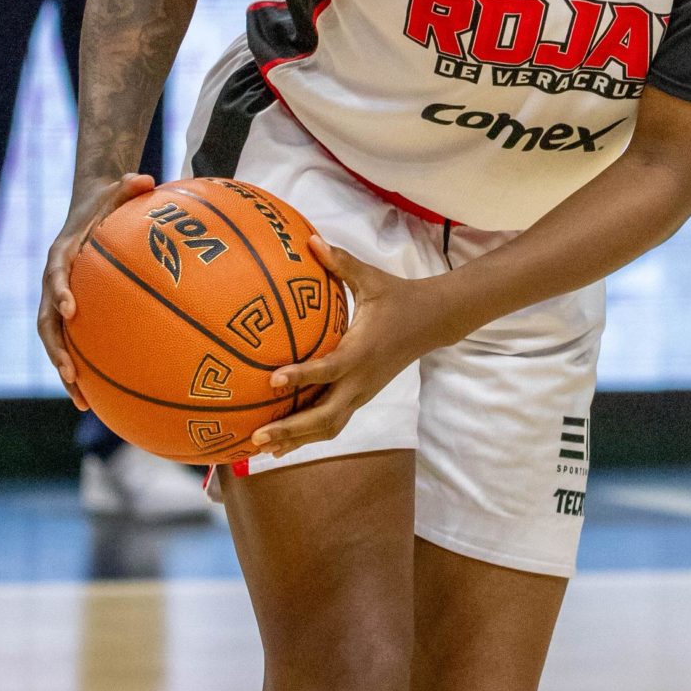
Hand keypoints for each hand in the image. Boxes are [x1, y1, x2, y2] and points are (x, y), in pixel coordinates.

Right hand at [38, 172, 159, 411]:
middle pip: (46, 321)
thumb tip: (147, 177)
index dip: (60, 292)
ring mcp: (60, 302)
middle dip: (55, 349)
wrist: (87, 210)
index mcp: (62, 255)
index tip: (71, 310)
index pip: (55, 275)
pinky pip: (75, 345)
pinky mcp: (72, 315)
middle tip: (70, 371)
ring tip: (82, 401)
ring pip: (56, 343)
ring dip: (65, 371)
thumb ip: (129, 185)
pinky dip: (84, 371)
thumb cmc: (106, 202)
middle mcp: (54, 283)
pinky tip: (101, 400)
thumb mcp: (117, 188)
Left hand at [251, 235, 430, 459]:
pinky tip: (284, 442)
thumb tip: (310, 240)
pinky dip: (309, 435)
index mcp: (361, 351)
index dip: (301, 376)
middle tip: (258, 436)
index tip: (272, 380)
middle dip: (291, 429)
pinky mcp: (362, 397)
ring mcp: (362, 393)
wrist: (432, 322)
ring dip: (297, 439)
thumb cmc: (397, 297)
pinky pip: (334, 422)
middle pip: (325, 416)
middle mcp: (361, 380)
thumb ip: (340, 263)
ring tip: (263, 450)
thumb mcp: (371, 279)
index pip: (328, 369)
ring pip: (329, 427)